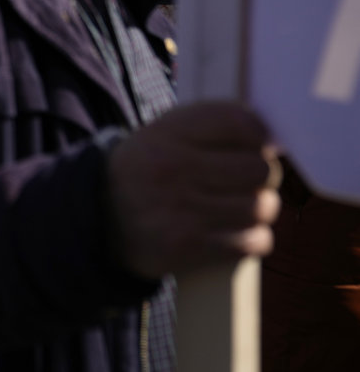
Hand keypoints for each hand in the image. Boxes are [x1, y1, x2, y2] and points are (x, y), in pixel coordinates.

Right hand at [106, 101, 281, 279]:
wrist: (96, 218)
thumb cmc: (145, 171)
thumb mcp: (163, 135)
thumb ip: (212, 128)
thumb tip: (275, 140)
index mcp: (168, 132)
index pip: (242, 124)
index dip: (261, 137)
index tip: (257, 147)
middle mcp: (173, 167)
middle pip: (260, 169)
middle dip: (261, 177)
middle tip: (245, 181)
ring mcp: (181, 209)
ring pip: (261, 207)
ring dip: (257, 210)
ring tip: (238, 208)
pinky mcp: (188, 246)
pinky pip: (253, 241)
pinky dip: (252, 239)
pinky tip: (233, 232)